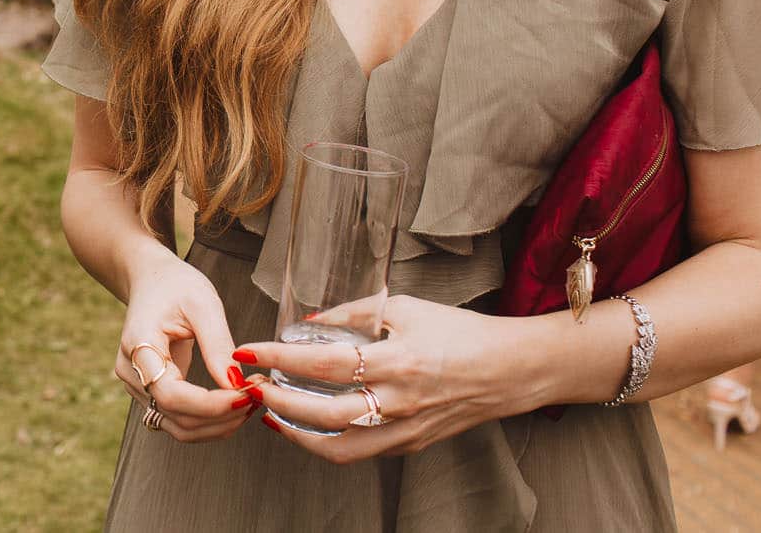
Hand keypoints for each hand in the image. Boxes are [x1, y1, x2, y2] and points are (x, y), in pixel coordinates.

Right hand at [114, 256, 260, 442]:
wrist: (150, 280)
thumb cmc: (174, 285)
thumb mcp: (203, 304)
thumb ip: (217, 345)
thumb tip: (236, 386)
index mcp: (137, 345)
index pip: (170, 394)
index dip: (209, 404)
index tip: (245, 395)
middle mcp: (131, 373)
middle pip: (176, 417)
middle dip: (221, 417)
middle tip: (257, 397)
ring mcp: (137, 387)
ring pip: (179, 427)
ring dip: (218, 425)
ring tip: (250, 403)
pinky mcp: (151, 393)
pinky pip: (180, 419)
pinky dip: (209, 420)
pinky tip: (234, 404)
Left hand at [237, 297, 545, 460]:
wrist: (512, 369)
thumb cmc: (461, 332)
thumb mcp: (406, 308)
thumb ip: (355, 313)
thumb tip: (309, 323)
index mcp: (398, 362)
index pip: (324, 364)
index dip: (280, 358)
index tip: (249, 351)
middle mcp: (400, 403)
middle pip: (325, 414)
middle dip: (279, 401)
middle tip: (252, 385)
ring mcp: (406, 430)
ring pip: (340, 449)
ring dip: (298, 434)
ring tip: (272, 413)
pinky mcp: (412, 444)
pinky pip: (362, 451)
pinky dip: (329, 442)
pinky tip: (310, 425)